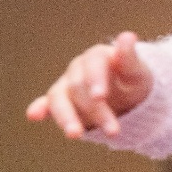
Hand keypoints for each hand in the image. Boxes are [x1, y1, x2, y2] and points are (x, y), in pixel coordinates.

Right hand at [26, 30, 154, 138]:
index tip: (100, 97)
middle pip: (79, 87)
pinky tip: (33, 115)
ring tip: (75, 135)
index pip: (93, 64)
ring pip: (60, 98)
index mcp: (97, 56)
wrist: (130, 96)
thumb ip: (130, 59)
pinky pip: (48, 104)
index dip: (95, 79)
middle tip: (114, 131)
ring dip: (66, 117)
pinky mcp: (61, 102)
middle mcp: (77, 69)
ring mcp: (66, 85)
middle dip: (96, 110)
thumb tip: (128, 36)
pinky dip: (40, 109)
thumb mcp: (137, 72)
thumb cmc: (134, 81)